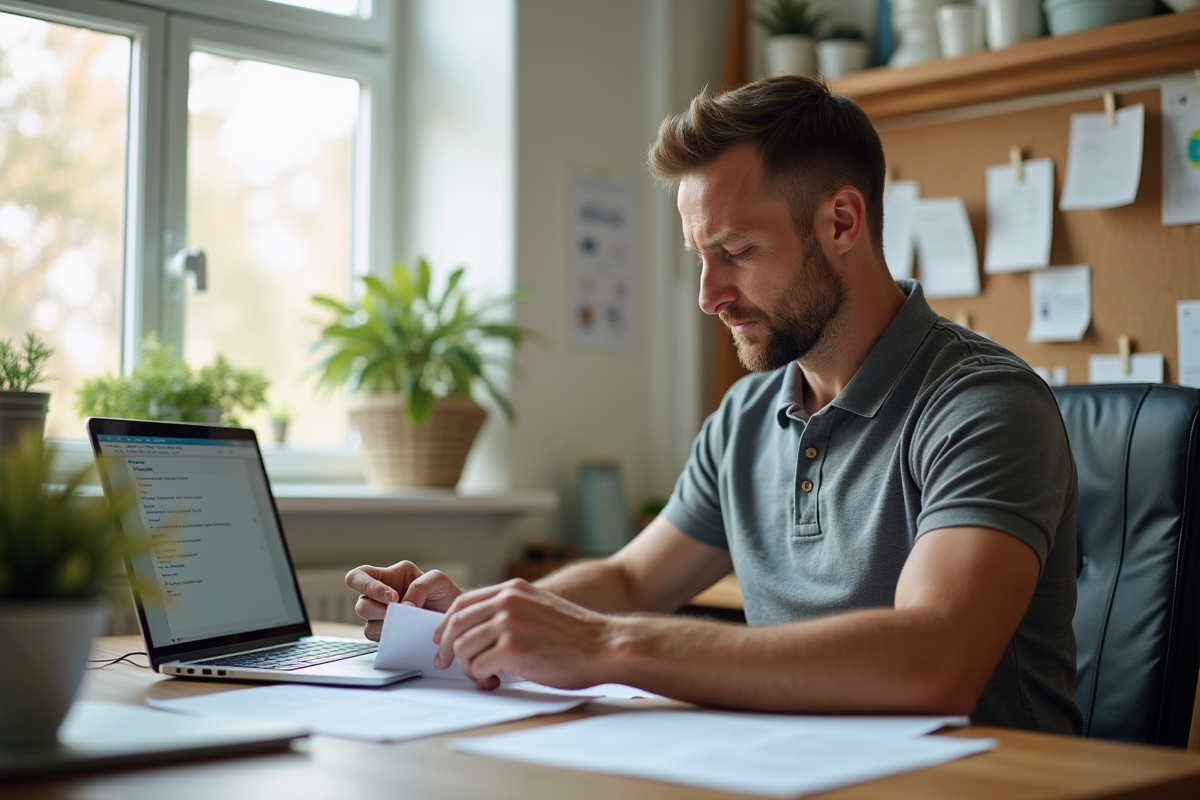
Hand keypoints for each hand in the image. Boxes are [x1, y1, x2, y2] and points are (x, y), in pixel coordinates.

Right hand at [344, 561, 462, 640]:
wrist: (454, 615)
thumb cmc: (443, 593)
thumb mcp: (436, 580)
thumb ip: (419, 587)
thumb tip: (403, 606)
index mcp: (388, 577)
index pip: (359, 576)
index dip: (368, 586)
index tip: (392, 597)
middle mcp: (379, 596)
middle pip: (361, 605)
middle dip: (379, 610)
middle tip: (398, 613)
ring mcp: (381, 616)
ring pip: (368, 624)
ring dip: (386, 625)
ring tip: (405, 624)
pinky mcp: (386, 633)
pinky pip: (377, 638)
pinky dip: (389, 637)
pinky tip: (404, 633)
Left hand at [433, 579, 617, 690]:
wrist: (604, 645)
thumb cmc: (576, 635)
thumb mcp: (539, 607)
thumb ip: (512, 610)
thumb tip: (480, 629)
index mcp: (513, 590)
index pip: (462, 602)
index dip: (446, 623)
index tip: (441, 640)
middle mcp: (507, 601)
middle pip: (456, 624)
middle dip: (446, 648)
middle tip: (446, 663)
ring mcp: (508, 623)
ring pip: (463, 647)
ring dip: (468, 667)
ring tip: (484, 676)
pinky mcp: (512, 649)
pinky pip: (478, 666)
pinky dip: (481, 679)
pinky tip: (495, 681)